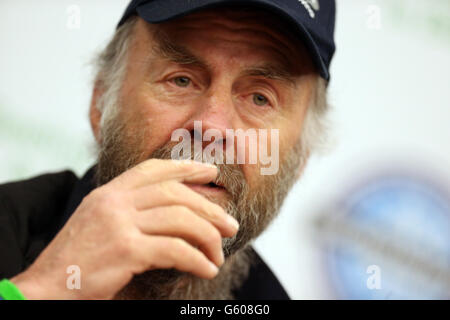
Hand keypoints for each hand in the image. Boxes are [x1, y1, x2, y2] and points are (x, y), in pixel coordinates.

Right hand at [10, 159, 238, 298]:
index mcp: (108, 192)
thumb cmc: (77, 260)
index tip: (210, 171)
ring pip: (180, 220)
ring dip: (208, 238)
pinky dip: (197, 260)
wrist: (44, 288)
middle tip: (230, 225)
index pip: (153, 169)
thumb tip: (174, 215)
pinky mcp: (125, 250)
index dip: (186, 167)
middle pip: (175, 194)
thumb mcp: (100, 223)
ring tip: (219, 254)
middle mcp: (114, 201)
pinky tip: (206, 269)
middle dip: (209, 209)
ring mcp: (119, 223)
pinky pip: (175, 250)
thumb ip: (130, 211)